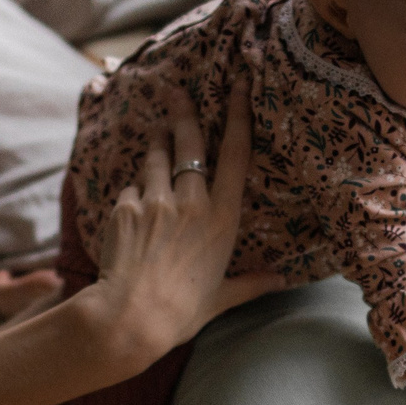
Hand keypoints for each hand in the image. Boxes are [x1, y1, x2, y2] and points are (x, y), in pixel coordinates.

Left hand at [84, 79, 283, 363]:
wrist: (130, 318)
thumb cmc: (181, 312)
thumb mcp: (222, 298)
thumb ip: (251, 284)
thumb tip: (280, 281)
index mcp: (222, 219)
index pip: (236, 156)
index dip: (238, 116)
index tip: (238, 86)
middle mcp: (192, 202)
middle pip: (190, 144)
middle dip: (185, 113)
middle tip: (177, 92)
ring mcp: (156, 201)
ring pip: (156, 159)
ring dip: (157, 147)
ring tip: (157, 138)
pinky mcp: (125, 208)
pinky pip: (131, 189)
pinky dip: (133, 193)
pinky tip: (132, 209)